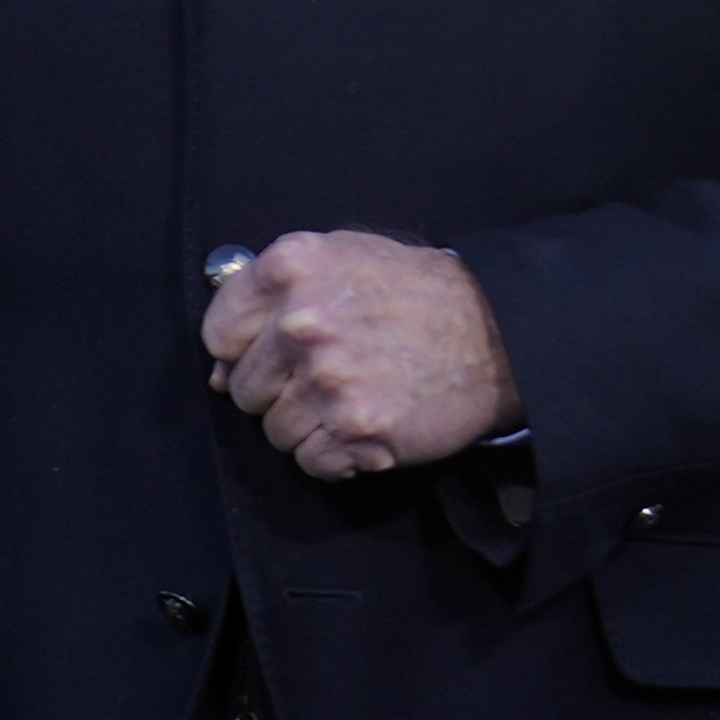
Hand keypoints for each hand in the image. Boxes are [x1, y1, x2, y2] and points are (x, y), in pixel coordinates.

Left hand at [201, 231, 519, 481]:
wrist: (500, 335)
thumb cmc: (416, 294)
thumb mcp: (341, 258)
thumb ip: (271, 296)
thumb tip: (220, 362)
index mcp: (289, 269)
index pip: (218, 334)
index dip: (243, 352)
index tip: (275, 355)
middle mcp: (301, 323)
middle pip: (243, 388)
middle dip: (280, 390)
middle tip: (331, 375)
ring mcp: (328, 379)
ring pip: (275, 430)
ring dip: (309, 425)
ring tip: (354, 397)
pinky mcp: (356, 429)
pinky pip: (311, 461)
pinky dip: (335, 455)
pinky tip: (364, 426)